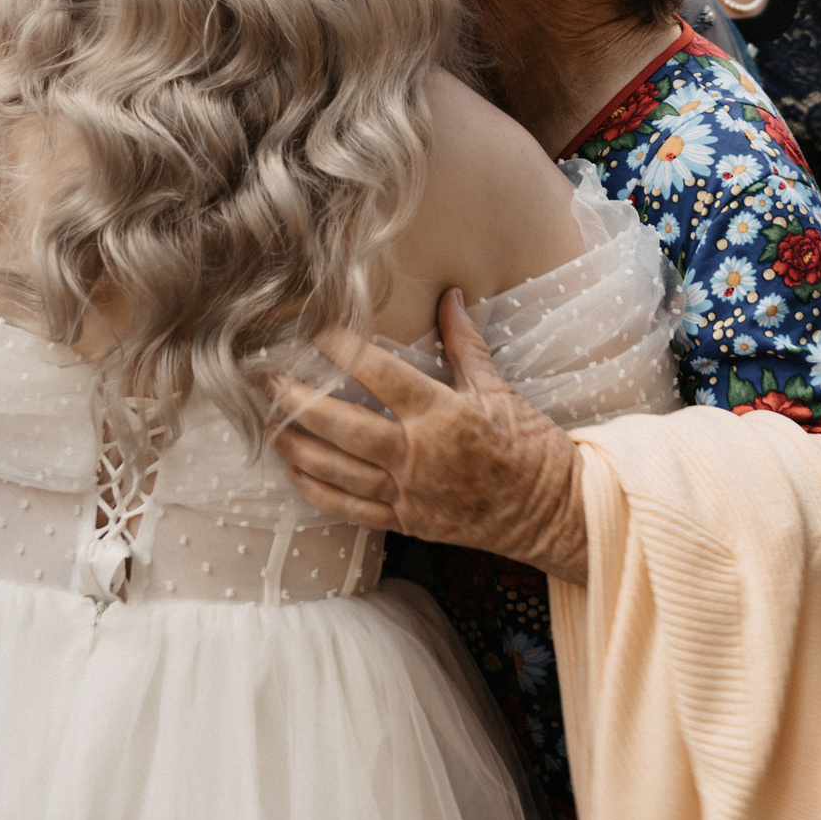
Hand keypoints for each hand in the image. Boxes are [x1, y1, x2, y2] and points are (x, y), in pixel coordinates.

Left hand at [270, 289, 589, 584]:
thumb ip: (464, 344)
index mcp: (443, 416)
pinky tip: (295, 473)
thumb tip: (449, 296)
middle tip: (267, 381)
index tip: (315, 332)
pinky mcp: (407, 523)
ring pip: (338, 471)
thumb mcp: (500, 390)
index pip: (382, 376)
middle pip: (343, 428)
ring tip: (269, 425)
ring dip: (297, 446)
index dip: (344, 351)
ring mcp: (409, 495)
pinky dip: (319, 492)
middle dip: (298, 403)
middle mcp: (419, 457)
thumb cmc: (532, 449)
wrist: (553, 514)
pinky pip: (352, 509)